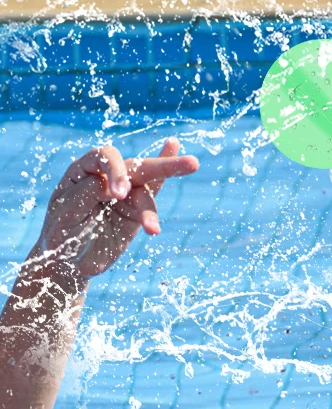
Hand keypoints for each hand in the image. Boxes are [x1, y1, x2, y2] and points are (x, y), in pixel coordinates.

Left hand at [31, 140, 198, 284]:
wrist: (70, 262)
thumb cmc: (61, 234)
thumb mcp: (66, 213)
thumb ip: (86, 194)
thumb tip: (114, 185)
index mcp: (83, 171)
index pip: (105, 157)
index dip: (116, 171)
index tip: (117, 195)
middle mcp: (106, 177)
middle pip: (136, 165)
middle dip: (163, 166)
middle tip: (193, 164)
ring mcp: (124, 193)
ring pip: (147, 190)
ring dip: (151, 210)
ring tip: (152, 230)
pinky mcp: (136, 211)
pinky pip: (153, 191)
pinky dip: (166, 176)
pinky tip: (173, 145)